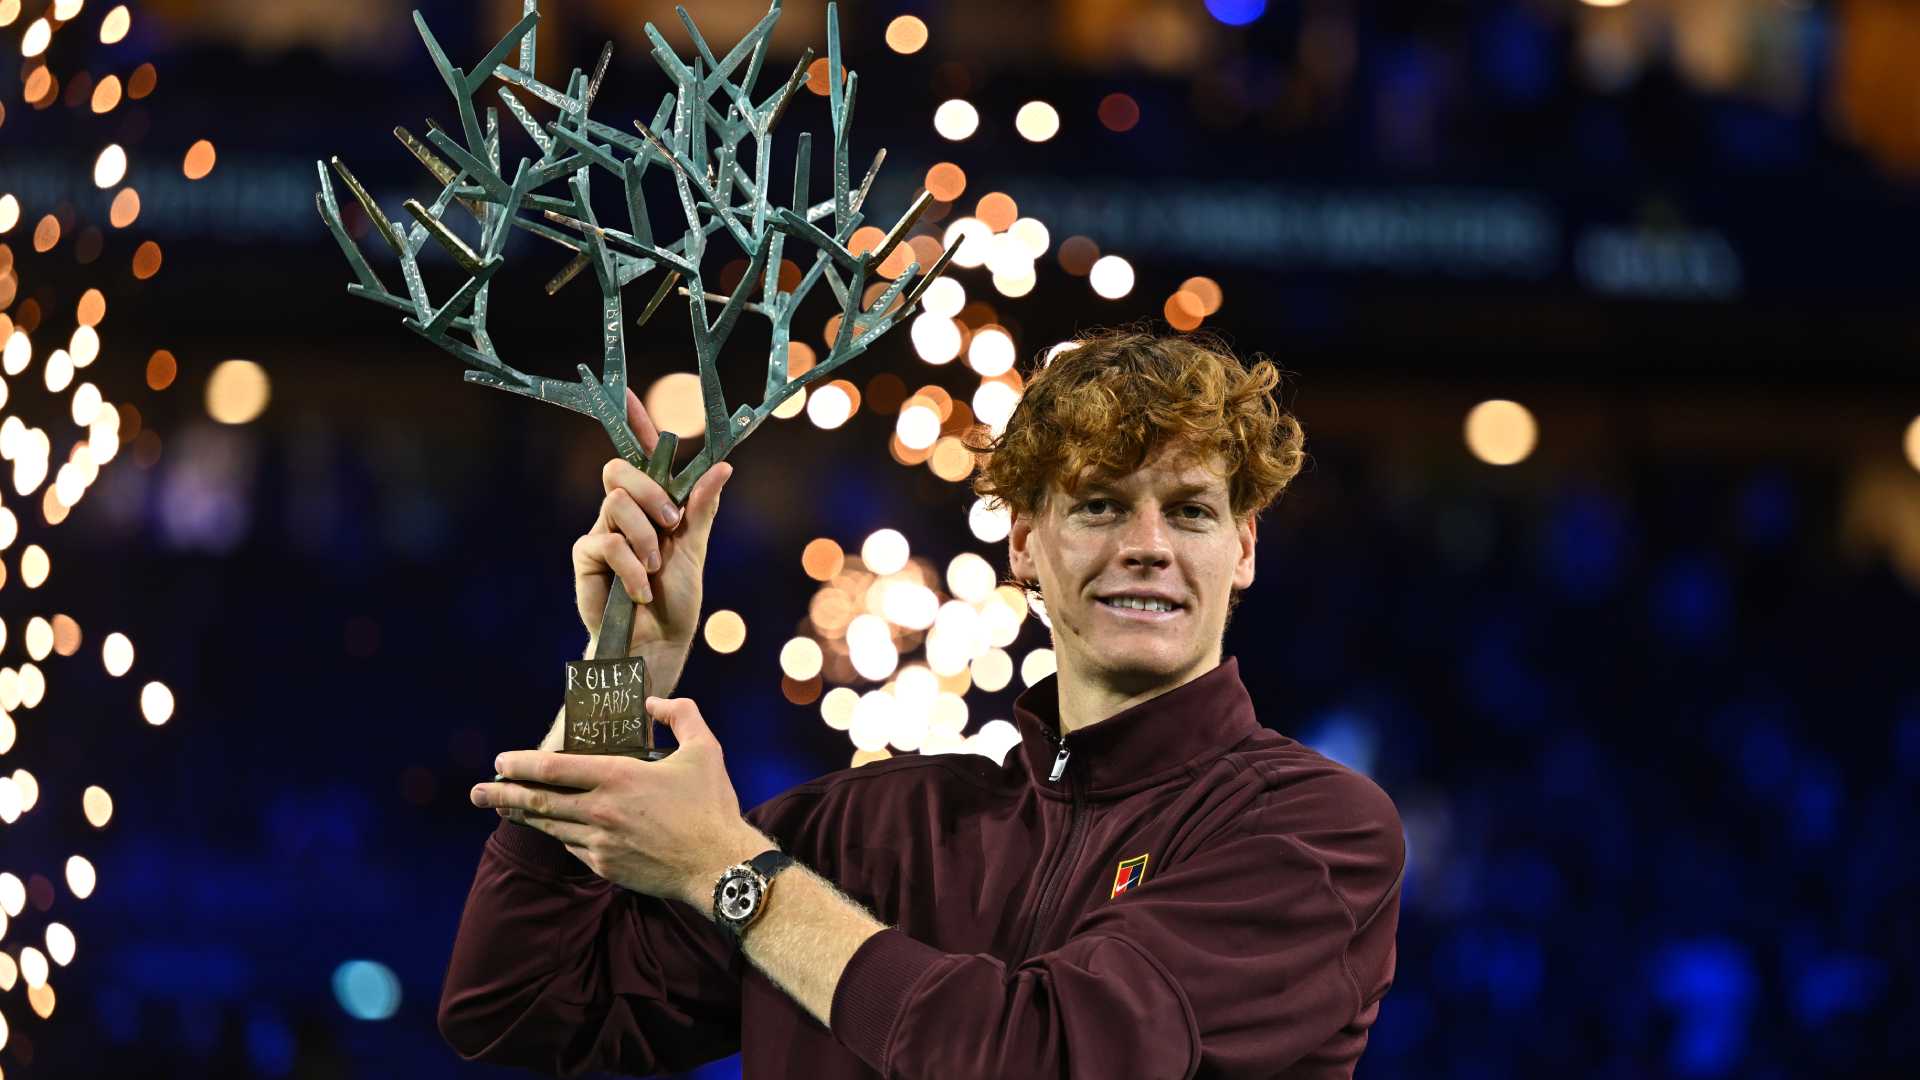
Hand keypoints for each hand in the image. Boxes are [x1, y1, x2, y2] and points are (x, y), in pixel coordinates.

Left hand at [474, 697, 769, 906]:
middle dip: (501, 794)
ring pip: (550, 827)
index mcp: (619, 777)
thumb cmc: (712, 806)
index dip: (521, 763)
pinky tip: (551, 829)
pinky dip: (558, 835)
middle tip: (475, 791)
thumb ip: (680, 714)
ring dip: (522, 816)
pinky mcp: (606, 867)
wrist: (719, 866)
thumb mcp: (705, 748)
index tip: (500, 760)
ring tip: (500, 809)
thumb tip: (654, 702)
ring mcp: (599, 843)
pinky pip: (572, 848)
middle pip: (537, 801)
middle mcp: (601, 811)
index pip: (554, 768)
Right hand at [573, 387, 732, 697]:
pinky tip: (639, 590)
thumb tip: (724, 466)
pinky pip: (605, 542)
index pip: (641, 455)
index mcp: (653, 504)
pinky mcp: (586, 557)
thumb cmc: (676, 599)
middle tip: (671, 524)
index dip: (633, 424)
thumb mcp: (694, 549)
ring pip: (616, 505)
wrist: (657, 641)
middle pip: (621, 471)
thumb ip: (701, 508)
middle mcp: (624, 512)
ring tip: (654, 569)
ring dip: (644, 539)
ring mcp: (602, 532)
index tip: (627, 393)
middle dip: (650, 493)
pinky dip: (630, 568)